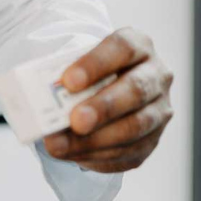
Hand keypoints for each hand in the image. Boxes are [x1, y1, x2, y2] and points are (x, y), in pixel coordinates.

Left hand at [42, 27, 173, 173]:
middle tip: (74, 121)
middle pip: (135, 90)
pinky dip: (97, 156)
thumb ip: (67, 78)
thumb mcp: (80, 65)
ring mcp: (159, 110)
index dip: (95, 64)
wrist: (106, 91)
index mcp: (138, 45)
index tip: (67, 81)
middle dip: (103, 108)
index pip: (122, 48)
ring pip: (134, 127)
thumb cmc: (88, 75)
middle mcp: (155, 75)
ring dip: (95, 140)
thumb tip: (42, 101)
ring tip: (61, 146)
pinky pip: (128, 152)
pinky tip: (73, 155)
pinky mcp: (152, 140)